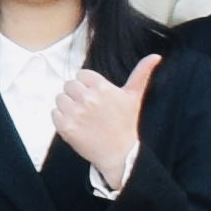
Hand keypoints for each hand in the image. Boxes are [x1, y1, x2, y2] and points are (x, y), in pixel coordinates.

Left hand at [50, 50, 156, 188]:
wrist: (121, 155)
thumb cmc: (127, 123)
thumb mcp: (134, 96)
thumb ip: (142, 73)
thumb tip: (156, 55)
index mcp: (101, 87)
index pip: (81, 75)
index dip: (87, 85)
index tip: (96, 97)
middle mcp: (87, 98)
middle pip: (69, 85)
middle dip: (77, 95)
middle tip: (89, 108)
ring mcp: (75, 113)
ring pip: (60, 98)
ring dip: (68, 106)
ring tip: (83, 117)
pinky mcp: (65, 126)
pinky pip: (54, 113)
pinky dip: (62, 119)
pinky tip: (77, 125)